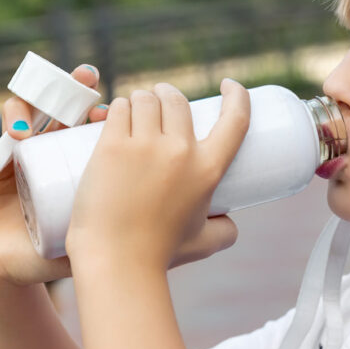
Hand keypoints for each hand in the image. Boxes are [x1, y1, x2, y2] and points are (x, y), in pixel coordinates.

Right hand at [0, 64, 107, 285]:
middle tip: (76, 83)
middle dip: (62, 89)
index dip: (92, 111)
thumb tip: (147, 233)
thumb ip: (104, 232)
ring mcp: (10, 157)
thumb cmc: (44, 252)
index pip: (81, 125)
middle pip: (51, 108)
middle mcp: (41, 151)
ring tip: (23, 132)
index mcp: (67, 161)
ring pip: (14, 118)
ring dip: (18, 115)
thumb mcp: (77, 240)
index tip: (105, 110)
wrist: (0, 271)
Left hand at [65, 80, 248, 271]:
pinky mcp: (112, 147)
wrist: (116, 262)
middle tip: (157, 101)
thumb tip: (233, 223)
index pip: (235, 119)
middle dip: (167, 94)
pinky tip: (114, 112)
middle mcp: (181, 151)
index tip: (228, 85)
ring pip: (145, 99)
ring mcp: (145, 146)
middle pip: (177, 100)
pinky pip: (117, 109)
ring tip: (133, 109)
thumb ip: (225, 232)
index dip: (237, 95)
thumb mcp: (204, 243)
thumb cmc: (159, 255)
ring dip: (141, 98)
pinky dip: (116, 106)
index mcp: (208, 169)